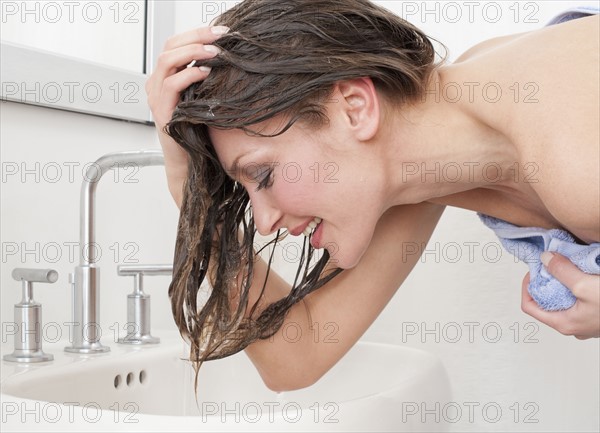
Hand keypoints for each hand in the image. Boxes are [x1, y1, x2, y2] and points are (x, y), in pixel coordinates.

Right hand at [145, 26, 227, 205]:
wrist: (190, 165)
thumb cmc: (198, 134)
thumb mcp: (204, 100)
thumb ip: (207, 80)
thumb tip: (230, 59)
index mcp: (165, 78)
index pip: (175, 44)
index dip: (196, 33)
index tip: (221, 31)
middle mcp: (157, 85)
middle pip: (170, 46)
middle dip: (197, 36)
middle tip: (221, 36)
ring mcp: (157, 98)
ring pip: (167, 61)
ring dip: (193, 52)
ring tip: (216, 52)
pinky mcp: (163, 113)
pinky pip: (171, 85)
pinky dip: (189, 75)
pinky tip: (206, 73)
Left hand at [521, 252, 599, 338]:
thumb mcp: (585, 285)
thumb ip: (562, 272)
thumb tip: (545, 259)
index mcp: (564, 323)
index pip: (529, 307)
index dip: (526, 286)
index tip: (533, 270)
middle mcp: (573, 326)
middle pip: (546, 302)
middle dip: (546, 281)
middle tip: (550, 264)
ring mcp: (586, 322)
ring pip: (564, 300)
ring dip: (562, 282)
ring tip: (567, 266)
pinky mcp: (597, 315)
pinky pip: (579, 299)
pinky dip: (577, 285)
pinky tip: (583, 273)